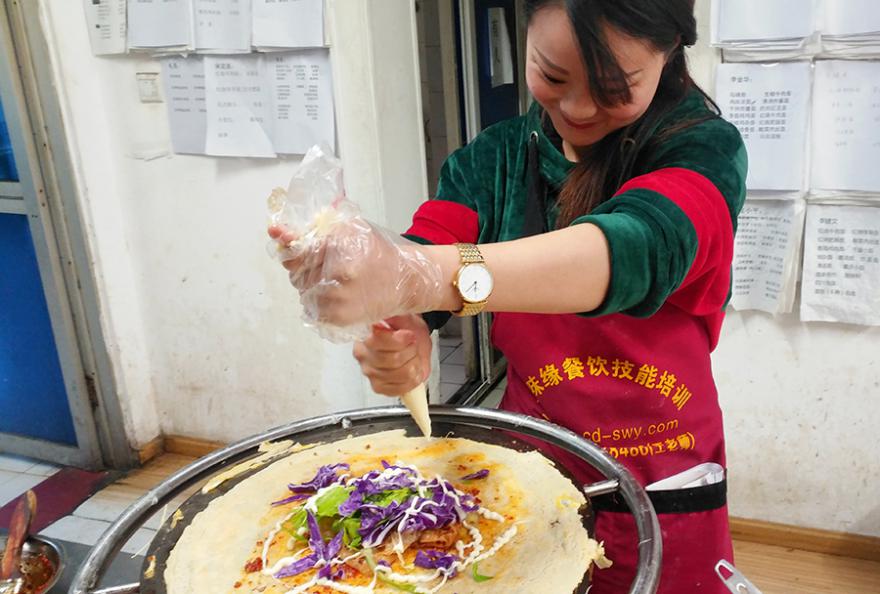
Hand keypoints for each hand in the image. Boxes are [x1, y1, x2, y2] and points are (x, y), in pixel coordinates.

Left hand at [268, 218, 444, 337]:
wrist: (406, 281)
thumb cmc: (379, 253)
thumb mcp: (353, 229)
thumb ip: (320, 227)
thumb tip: (281, 231)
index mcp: (342, 253)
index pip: (301, 248)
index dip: (288, 240)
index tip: (276, 231)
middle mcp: (337, 278)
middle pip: (297, 270)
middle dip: (304, 263)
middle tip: (326, 260)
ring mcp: (337, 301)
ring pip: (302, 289)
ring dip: (310, 281)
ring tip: (334, 277)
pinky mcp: (338, 318)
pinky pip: (311, 306)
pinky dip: (317, 298)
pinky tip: (335, 291)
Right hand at [352, 315, 431, 395]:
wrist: (410, 339)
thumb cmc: (405, 327)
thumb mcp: (405, 316)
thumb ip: (398, 316)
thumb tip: (394, 314)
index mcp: (364, 333)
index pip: (378, 341)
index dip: (400, 340)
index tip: (410, 335)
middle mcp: (362, 354)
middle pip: (392, 360)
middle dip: (411, 351)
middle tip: (413, 345)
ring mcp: (369, 372)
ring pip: (400, 374)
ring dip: (413, 365)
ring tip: (412, 357)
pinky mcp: (378, 386)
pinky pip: (399, 388)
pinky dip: (411, 380)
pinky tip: (411, 370)